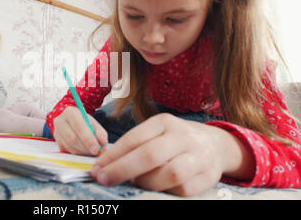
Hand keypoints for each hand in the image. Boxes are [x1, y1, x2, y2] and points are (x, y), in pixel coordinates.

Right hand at [53, 106, 108, 155]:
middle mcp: (60, 121)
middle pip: (73, 139)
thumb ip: (100, 132)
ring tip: (92, 151)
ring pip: (70, 146)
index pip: (79, 126)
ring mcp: (56, 132)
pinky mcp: (57, 142)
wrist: (69, 120)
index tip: (96, 148)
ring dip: (83, 151)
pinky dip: (78, 153)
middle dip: (86, 148)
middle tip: (96, 152)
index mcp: (71, 112)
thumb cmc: (82, 121)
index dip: (88, 139)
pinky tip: (84, 151)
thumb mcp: (92, 122)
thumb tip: (103, 143)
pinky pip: (68, 151)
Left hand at [91, 113, 253, 196]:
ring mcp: (198, 156)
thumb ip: (135, 145)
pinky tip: (157, 187)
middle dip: (122, 169)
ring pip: (169, 174)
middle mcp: (182, 136)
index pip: (134, 138)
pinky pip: (183, 189)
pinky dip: (165, 191)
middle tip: (104, 179)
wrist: (215, 145)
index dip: (113, 155)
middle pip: (150, 155)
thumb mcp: (156, 133)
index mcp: (165, 122)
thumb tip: (105, 164)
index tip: (97, 168)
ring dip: (146, 182)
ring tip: (134, 182)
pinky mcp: (208, 176)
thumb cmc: (175, 140)